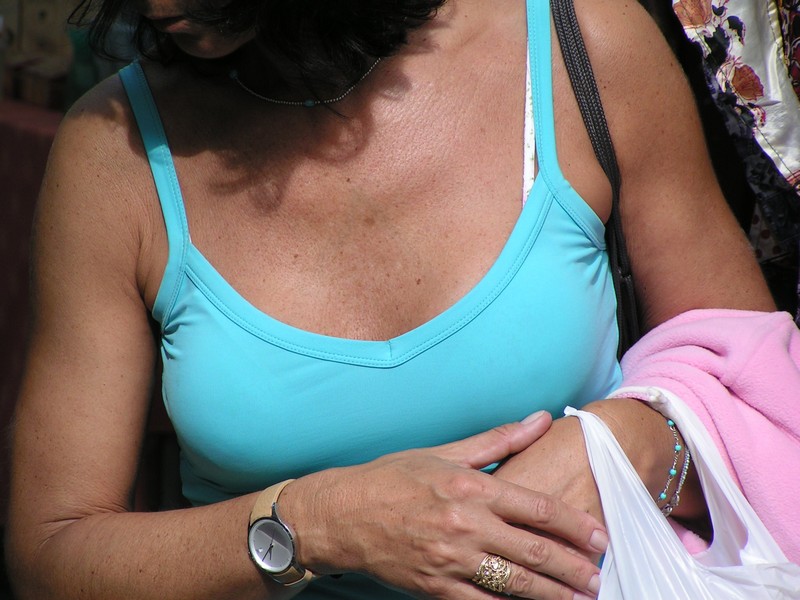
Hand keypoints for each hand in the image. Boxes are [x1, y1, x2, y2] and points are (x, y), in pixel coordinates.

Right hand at [279, 412, 606, 599]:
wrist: (341, 514)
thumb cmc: (392, 478)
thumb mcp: (444, 452)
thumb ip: (498, 440)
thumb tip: (542, 419)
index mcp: (469, 487)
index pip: (536, 508)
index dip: (573, 525)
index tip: (600, 536)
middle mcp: (464, 524)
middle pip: (533, 552)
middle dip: (573, 568)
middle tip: (599, 577)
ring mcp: (449, 559)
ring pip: (514, 584)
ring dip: (552, 595)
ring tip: (581, 599)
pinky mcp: (434, 587)